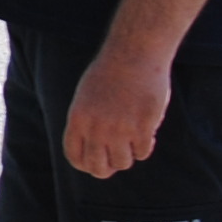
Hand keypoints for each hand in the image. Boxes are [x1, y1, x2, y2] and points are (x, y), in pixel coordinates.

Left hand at [63, 43, 171, 178]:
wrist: (134, 52)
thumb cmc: (110, 73)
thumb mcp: (86, 96)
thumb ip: (87, 123)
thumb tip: (94, 152)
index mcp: (78, 119)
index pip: (75, 158)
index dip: (86, 165)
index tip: (97, 162)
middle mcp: (96, 128)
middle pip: (98, 168)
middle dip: (108, 168)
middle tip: (116, 159)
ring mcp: (120, 129)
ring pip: (123, 163)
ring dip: (128, 155)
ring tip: (132, 138)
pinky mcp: (142, 127)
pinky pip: (142, 153)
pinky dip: (145, 146)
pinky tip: (146, 130)